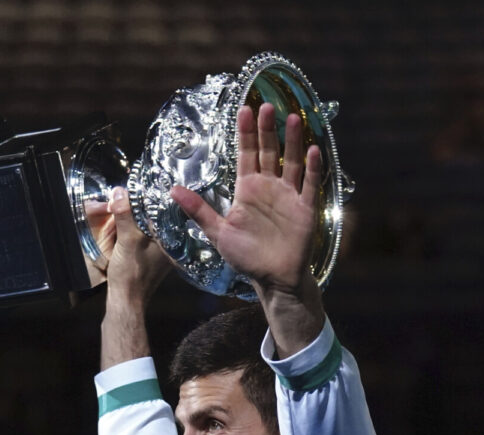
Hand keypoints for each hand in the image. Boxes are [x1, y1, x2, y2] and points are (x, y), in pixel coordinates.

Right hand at [98, 187, 173, 368]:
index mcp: (171, 240)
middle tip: (132, 192)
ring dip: (137, 217)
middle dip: (144, 207)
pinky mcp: (147, 260)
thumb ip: (125, 215)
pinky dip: (133, 229)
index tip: (148, 183)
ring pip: (148, 228)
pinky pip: (142, 238)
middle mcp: (169, 246)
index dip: (158, 197)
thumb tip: (120, 191)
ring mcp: (158, 254)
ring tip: (125, 203)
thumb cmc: (132, 273)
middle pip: (158, 218)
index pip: (168, 212)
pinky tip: (123, 223)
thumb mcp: (127, 240)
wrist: (125, 301)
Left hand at [170, 103, 322, 297]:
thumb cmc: (246, 256)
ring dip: (292, 141)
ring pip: (291, 162)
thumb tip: (171, 190)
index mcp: (247, 189)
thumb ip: (199, 210)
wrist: (273, 279)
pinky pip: (310, 184)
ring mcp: (289, 195)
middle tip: (265, 106)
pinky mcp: (306, 208)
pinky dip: (312, 168)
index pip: (246, 154)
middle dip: (267, 129)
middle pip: (268, 151)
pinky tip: (311, 150)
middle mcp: (269, 187)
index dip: (245, 133)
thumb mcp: (218, 233)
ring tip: (293, 118)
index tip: (243, 109)